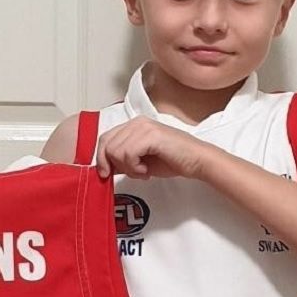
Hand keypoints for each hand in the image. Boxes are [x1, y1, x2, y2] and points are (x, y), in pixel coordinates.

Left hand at [95, 117, 212, 179]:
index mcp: (133, 125)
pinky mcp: (150, 135)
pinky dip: (135, 168)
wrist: (195, 161)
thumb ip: (122, 160)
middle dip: (116, 165)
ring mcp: (143, 127)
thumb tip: (104, 167)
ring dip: (128, 168)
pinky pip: (128, 154)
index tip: (105, 174)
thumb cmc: (172, 160)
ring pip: (116, 151)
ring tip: (143, 170)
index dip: (101, 158)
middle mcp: (136, 122)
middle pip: (107, 145)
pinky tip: (146, 170)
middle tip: (134, 172)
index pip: (105, 138)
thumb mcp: (140, 161)